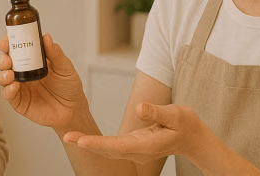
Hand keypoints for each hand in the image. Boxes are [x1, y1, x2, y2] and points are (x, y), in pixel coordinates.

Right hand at [0, 33, 86, 130]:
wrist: (73, 109)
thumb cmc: (69, 87)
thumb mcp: (65, 67)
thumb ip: (55, 53)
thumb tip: (46, 37)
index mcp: (32, 61)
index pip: (15, 49)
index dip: (8, 43)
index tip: (7, 40)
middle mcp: (23, 73)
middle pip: (5, 62)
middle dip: (2, 59)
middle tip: (7, 58)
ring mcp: (20, 88)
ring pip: (3, 78)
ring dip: (2, 74)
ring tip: (10, 74)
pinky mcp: (19, 102)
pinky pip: (9, 95)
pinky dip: (8, 90)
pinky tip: (14, 86)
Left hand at [63, 103, 201, 163]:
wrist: (192, 138)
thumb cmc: (186, 125)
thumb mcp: (176, 114)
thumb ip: (157, 112)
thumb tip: (139, 108)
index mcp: (146, 145)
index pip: (118, 145)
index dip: (98, 144)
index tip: (81, 141)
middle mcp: (137, 151)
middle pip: (108, 150)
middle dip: (87, 144)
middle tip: (67, 136)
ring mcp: (134, 150)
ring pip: (108, 150)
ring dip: (89, 144)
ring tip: (69, 137)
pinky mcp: (132, 146)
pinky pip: (111, 147)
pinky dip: (97, 143)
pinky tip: (84, 139)